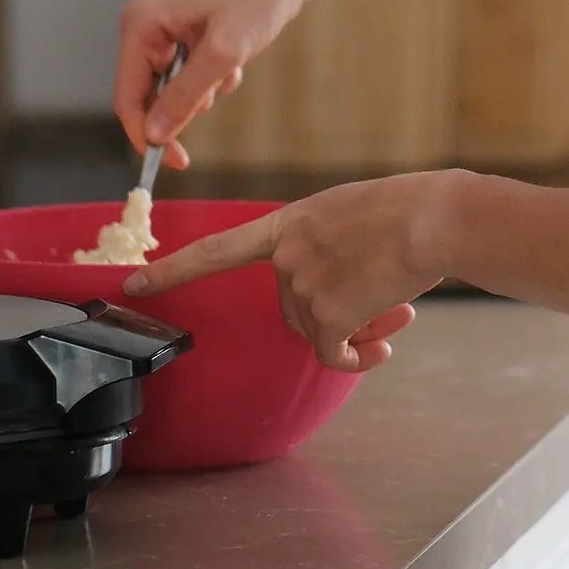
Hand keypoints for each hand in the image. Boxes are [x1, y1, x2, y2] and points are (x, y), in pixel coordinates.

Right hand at [115, 0, 316, 168]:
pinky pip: (193, 80)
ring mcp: (165, 34)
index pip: (127, 97)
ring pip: (174, 92)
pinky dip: (217, 80)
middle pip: (148, 97)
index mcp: (141, 25)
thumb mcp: (224, 50)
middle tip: (220, 86)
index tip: (172, 161)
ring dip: (206, 92)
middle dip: (187, 104)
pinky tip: (236, 58)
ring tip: (232, 63)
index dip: (145, 134)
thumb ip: (186, 94)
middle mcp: (145, 29)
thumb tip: (154, 134)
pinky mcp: (187, 39)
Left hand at [122, 173, 449, 369]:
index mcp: (290, 222)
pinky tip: (380, 349)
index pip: (216, 250)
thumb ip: (322, 242)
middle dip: (327, 312)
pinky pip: (333, 352)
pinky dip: (356, 358)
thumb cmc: (409, 209)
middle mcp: (287, 255)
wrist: (435, 220)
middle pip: (289, 306)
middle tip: (376, 301)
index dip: (173, 270)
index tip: (132, 285)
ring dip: (352, 331)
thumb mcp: (350, 212)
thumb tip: (332, 286)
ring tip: (395, 311)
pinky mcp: (329, 315)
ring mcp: (304, 285)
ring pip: (314, 330)